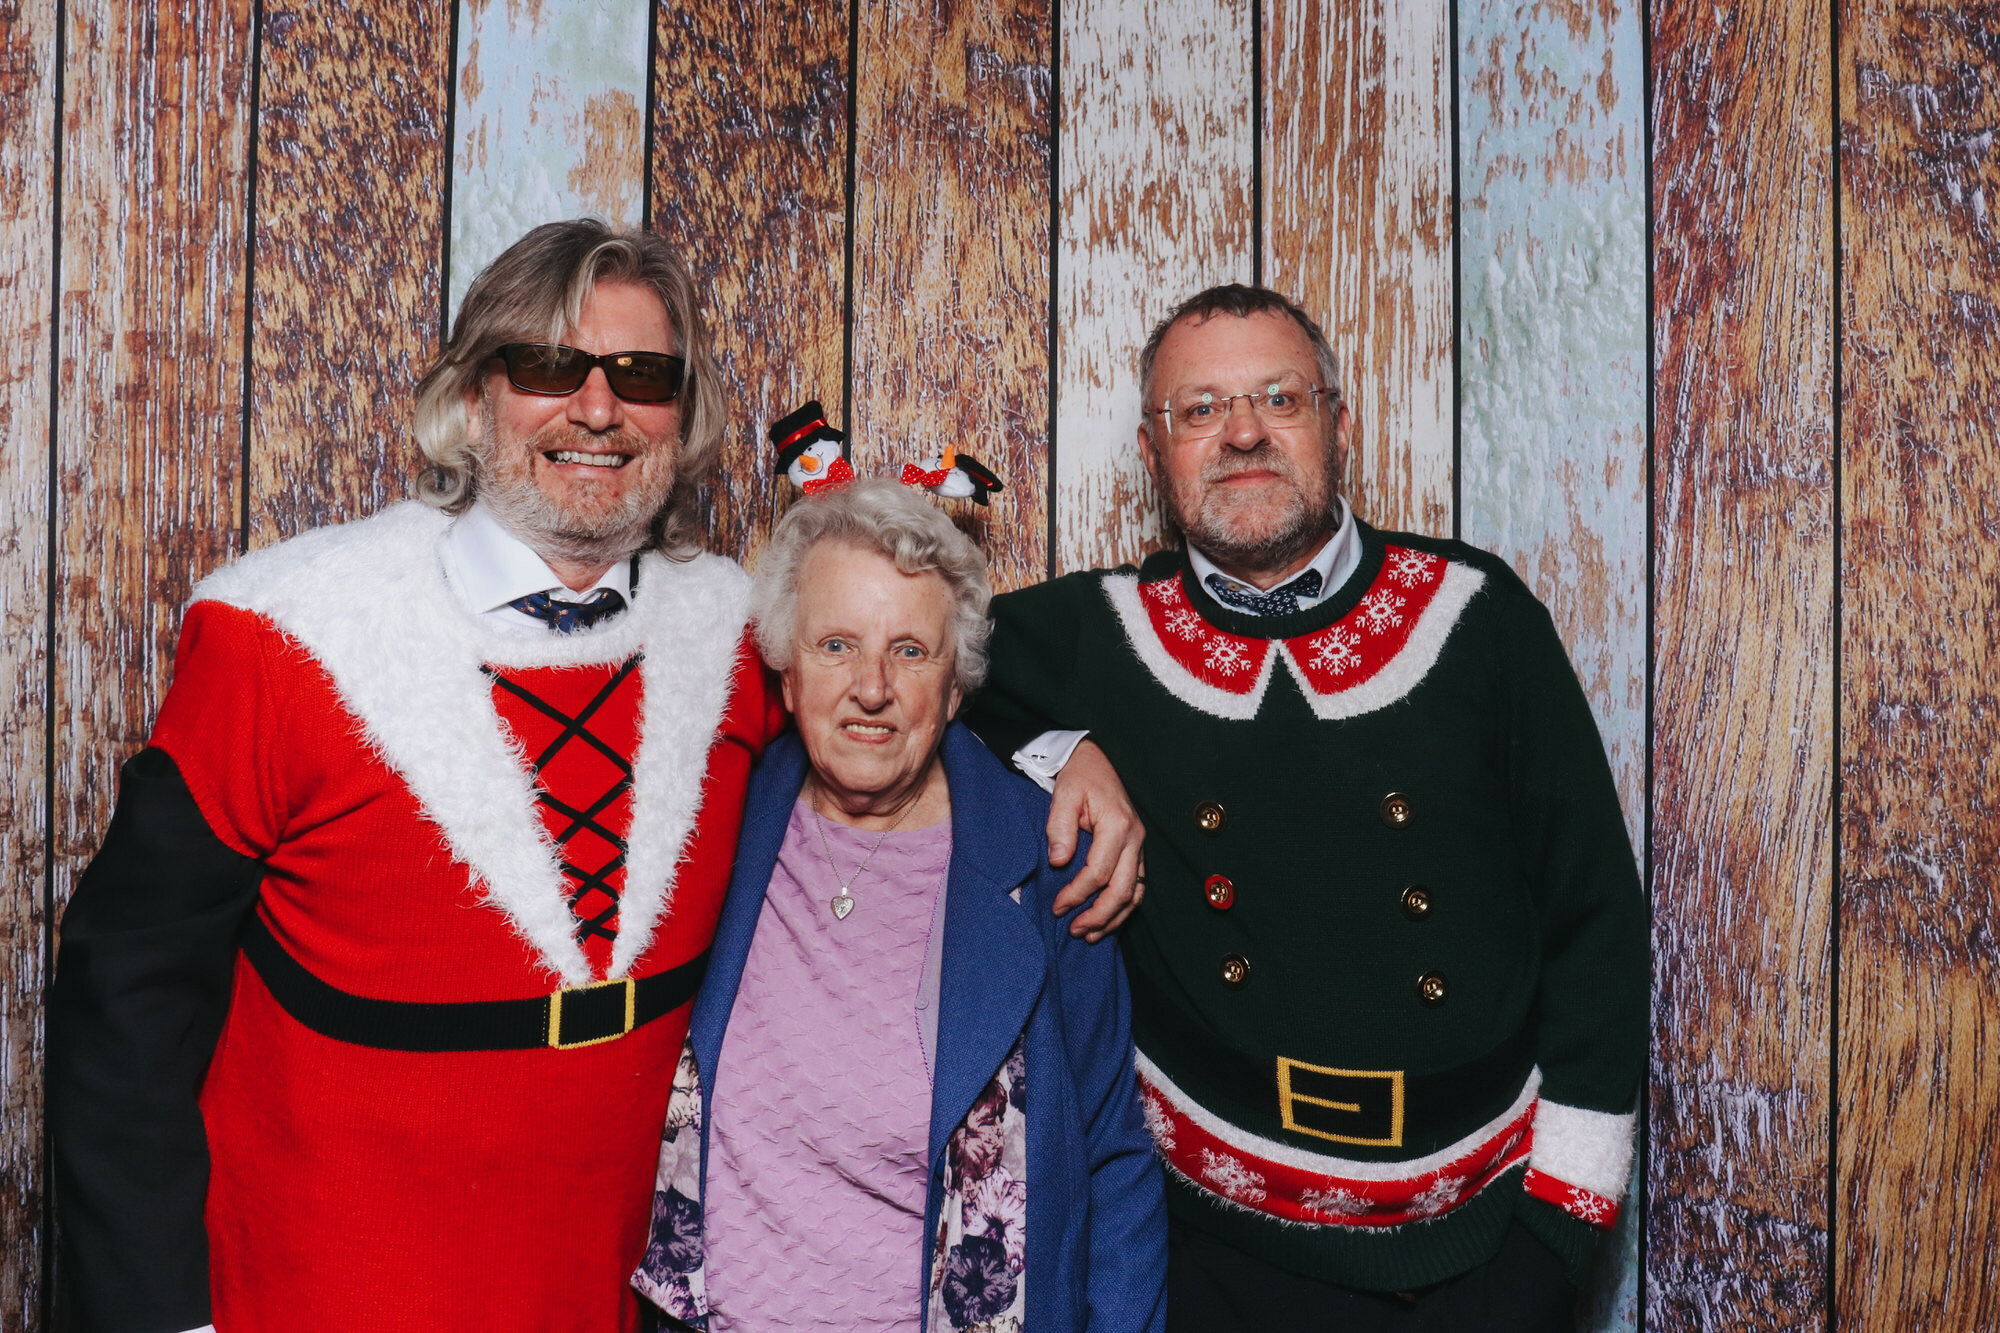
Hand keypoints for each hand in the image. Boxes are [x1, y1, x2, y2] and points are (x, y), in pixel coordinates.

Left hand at [1046, 740, 1144, 940]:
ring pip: (1135, 893)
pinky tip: (1107, 920)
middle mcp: (1135, 838)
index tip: (1057, 906)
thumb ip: (1060, 828)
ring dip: (1113, 918)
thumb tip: (1059, 862)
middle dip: (1098, 915)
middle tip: (1074, 930)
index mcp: (1117, 825)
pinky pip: (1137, 886)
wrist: (1096, 760)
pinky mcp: (1137, 850)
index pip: (1099, 872)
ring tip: (1090, 935)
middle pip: (1122, 890)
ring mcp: (1140, 846)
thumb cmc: (1079, 777)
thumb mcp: (1064, 795)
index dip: (1077, 894)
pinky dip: (1124, 907)